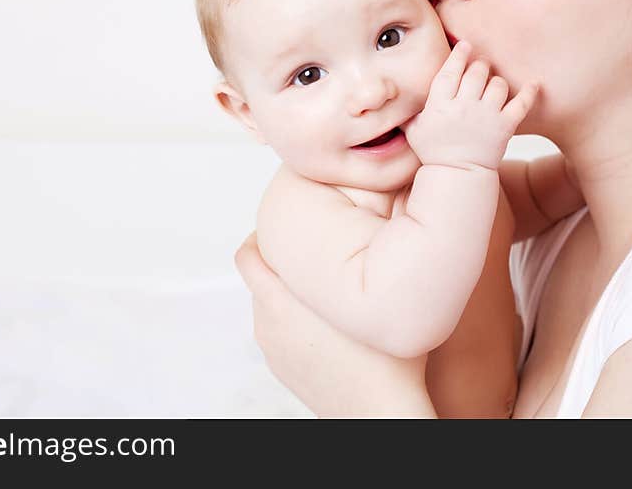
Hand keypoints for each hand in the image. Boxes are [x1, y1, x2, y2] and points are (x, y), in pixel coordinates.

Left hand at [234, 232, 435, 417]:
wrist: (379, 414)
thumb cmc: (383, 357)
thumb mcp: (373, 292)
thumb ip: (360, 252)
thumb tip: (366, 217)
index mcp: (278, 301)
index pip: (248, 253)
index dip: (264, 233)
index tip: (290, 222)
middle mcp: (267, 323)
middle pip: (261, 275)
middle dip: (281, 260)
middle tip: (315, 248)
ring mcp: (272, 348)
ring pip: (271, 303)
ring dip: (288, 290)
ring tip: (324, 285)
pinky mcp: (282, 366)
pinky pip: (281, 330)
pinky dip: (293, 319)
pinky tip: (326, 321)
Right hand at [402, 41, 538, 169]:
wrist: (457, 176)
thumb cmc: (434, 153)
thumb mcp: (414, 130)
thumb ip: (409, 111)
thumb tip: (393, 94)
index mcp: (440, 106)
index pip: (450, 72)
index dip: (458, 55)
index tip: (465, 46)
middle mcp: (464, 108)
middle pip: (476, 72)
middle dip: (479, 66)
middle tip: (479, 69)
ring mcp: (486, 116)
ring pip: (498, 84)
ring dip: (496, 81)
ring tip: (492, 86)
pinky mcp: (505, 126)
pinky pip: (522, 103)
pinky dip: (530, 91)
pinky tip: (534, 83)